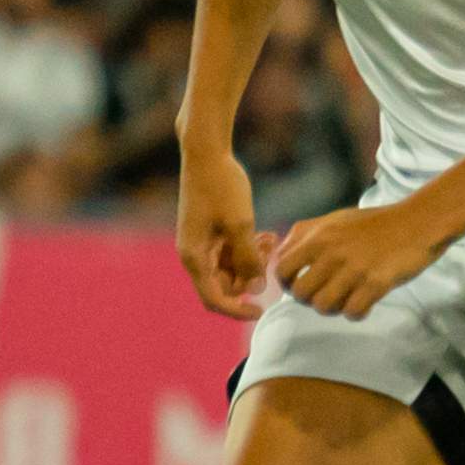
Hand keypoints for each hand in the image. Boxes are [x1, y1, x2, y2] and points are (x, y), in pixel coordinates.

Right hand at [176, 143, 274, 320]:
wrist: (207, 153)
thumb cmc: (221, 186)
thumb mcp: (240, 224)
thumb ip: (248, 258)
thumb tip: (256, 289)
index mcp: (194, 257)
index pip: (214, 299)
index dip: (237, 311)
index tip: (262, 311)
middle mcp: (194, 255)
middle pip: (224, 286)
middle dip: (250, 278)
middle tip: (270, 256)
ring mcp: (202, 244)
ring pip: (231, 269)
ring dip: (252, 262)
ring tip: (270, 240)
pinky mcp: (210, 233)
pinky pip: (230, 253)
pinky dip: (248, 249)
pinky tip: (266, 236)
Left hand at [268, 190, 449, 320]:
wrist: (416, 222)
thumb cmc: (374, 223)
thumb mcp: (334, 219)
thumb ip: (305, 234)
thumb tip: (281, 254)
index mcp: (318, 237)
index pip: (283, 270)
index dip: (288, 283)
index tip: (302, 285)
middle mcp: (331, 253)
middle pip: (301, 294)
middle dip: (310, 300)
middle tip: (327, 294)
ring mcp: (354, 269)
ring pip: (324, 307)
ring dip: (334, 308)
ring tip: (346, 299)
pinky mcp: (376, 283)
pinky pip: (353, 312)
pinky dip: (356, 312)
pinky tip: (364, 302)